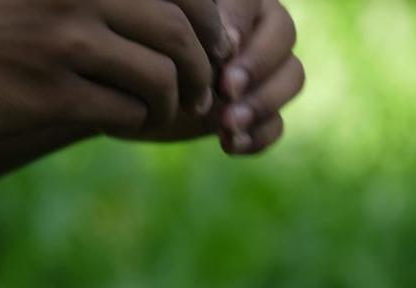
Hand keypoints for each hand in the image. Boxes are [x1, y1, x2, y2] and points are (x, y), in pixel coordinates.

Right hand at [0, 0, 230, 140]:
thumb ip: (115, 3)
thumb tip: (188, 23)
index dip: (212, 23)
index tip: (220, 47)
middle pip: (178, 36)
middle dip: (204, 71)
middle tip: (204, 91)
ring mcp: (63, 44)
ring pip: (159, 79)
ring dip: (173, 103)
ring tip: (165, 110)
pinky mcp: (48, 94)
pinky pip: (123, 111)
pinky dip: (137, 120)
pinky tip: (126, 117)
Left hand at [125, 0, 303, 154]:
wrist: (123, 92)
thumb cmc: (135, 47)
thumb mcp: (158, 29)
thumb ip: (188, 25)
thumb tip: (228, 42)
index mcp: (236, 2)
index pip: (256, 4)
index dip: (242, 28)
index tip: (220, 52)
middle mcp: (256, 31)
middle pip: (285, 38)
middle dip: (257, 67)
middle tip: (227, 90)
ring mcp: (263, 73)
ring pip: (292, 77)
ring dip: (263, 102)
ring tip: (228, 123)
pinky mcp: (257, 112)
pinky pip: (278, 123)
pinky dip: (258, 136)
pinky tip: (230, 145)